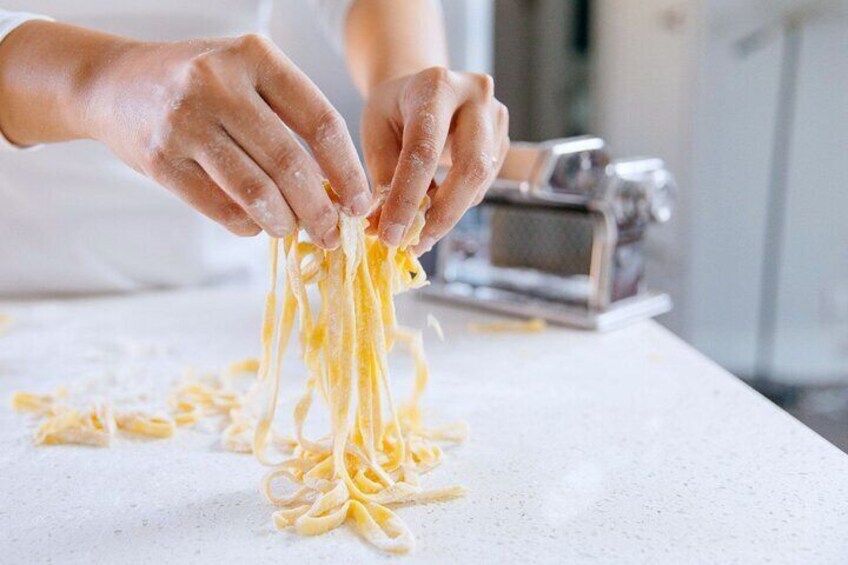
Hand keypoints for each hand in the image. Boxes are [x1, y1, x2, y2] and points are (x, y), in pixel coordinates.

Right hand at [89, 34, 369, 245]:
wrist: (113, 83)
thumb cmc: (198, 84)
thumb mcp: (246, 75)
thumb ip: (290, 118)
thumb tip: (337, 188)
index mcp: (255, 57)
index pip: (320, 121)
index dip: (348, 170)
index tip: (361, 204)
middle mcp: (218, 83)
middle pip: (290, 163)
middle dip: (320, 210)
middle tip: (331, 233)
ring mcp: (185, 121)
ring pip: (256, 191)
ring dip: (284, 222)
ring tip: (293, 230)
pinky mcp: (160, 159)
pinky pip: (220, 208)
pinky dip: (247, 225)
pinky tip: (257, 224)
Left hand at [361, 67, 508, 253]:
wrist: (425, 87)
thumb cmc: (395, 109)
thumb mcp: (376, 131)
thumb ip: (382, 175)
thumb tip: (385, 226)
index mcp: (436, 85)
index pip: (425, 149)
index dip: (408, 197)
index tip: (392, 234)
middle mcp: (476, 96)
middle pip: (470, 167)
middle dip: (442, 215)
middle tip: (414, 244)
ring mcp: (497, 118)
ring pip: (479, 182)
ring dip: (447, 215)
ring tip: (416, 233)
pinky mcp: (504, 140)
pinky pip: (482, 185)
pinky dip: (456, 205)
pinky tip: (433, 212)